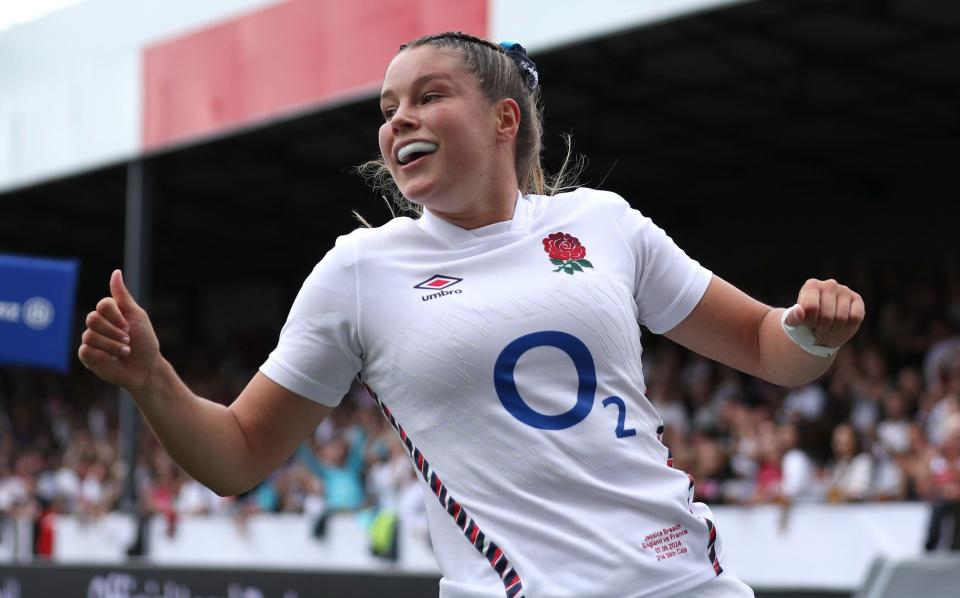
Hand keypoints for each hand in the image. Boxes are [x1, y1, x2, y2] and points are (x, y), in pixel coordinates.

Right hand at [78, 269, 160, 391]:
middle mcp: (97, 324)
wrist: (146, 368)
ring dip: (112, 345)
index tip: (130, 326)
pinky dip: (104, 355)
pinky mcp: (87, 355)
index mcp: (109, 312)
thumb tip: (116, 271)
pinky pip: (86, 350)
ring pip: (89, 335)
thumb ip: (122, 296)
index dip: (117, 317)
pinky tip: (112, 359)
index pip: (102, 305)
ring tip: (124, 351)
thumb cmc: (145, 341)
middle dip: (115, 331)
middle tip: (128, 339)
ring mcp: (91, 339)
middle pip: (93, 318)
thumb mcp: (136, 316)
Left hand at [784, 278, 864, 347]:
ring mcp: (844, 290)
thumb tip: (799, 311)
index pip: (811, 308)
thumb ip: (794, 318)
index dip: (810, 323)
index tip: (808, 325)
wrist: (820, 327)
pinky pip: (855, 318)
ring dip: (833, 331)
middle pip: (827, 316)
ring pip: (841, 319)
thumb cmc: (806, 323)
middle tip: (818, 331)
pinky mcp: (857, 299)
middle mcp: (829, 284)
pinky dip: (847, 328)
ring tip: (827, 330)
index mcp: (811, 285)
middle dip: (822, 330)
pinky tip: (840, 327)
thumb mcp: (795, 323)